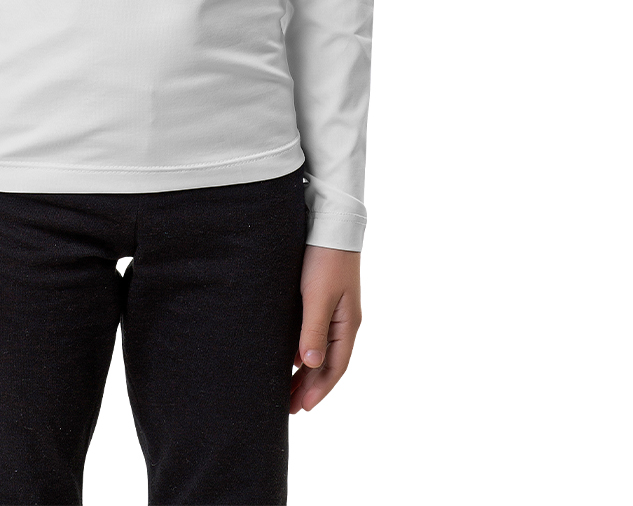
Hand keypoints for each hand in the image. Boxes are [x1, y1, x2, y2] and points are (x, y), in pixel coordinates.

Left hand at [290, 243, 361, 412]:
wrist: (330, 223)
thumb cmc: (325, 259)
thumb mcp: (318, 297)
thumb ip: (313, 331)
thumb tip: (310, 366)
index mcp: (347, 324)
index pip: (335, 367)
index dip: (319, 389)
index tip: (302, 409)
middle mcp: (343, 321)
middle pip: (327, 362)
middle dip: (309, 386)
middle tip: (288, 408)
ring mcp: (334, 310)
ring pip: (319, 350)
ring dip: (304, 371)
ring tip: (285, 389)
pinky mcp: (322, 298)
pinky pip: (313, 334)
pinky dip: (301, 350)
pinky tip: (288, 357)